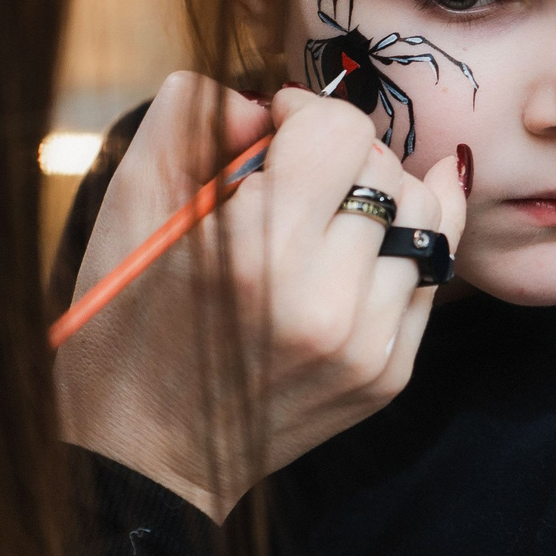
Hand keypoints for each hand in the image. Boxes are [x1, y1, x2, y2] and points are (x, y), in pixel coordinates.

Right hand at [53, 74, 467, 520]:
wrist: (147, 455)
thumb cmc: (123, 321)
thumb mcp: (125, 208)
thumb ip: (187, 120)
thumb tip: (263, 101)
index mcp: (251, 252)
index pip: (340, 130)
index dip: (301, 115)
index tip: (269, 134)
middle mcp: (322, 300)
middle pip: (387, 166)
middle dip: (339, 154)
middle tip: (291, 177)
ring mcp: (366, 344)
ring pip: (422, 215)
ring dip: (378, 196)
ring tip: (328, 213)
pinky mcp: (388, 375)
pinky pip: (432, 276)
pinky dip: (405, 244)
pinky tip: (374, 234)